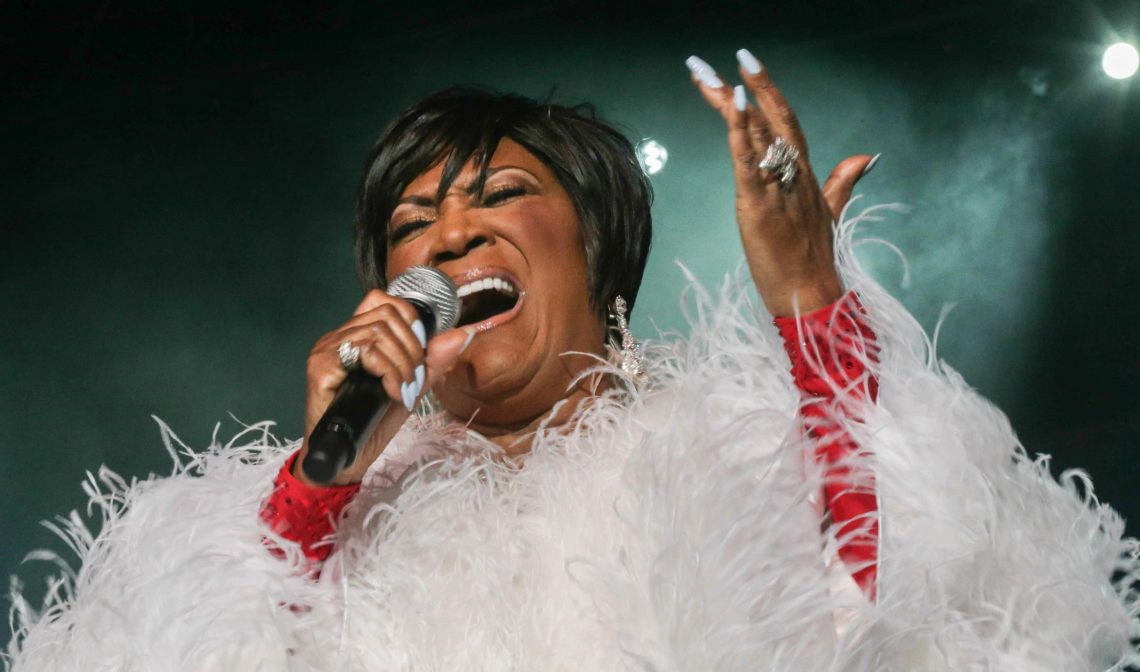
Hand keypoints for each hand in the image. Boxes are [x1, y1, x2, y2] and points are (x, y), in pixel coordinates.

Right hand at [296, 290, 473, 485]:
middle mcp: (339, 337)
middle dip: (411, 348)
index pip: (383, 300)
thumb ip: (434, 360)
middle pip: (386, 314)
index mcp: (356, 336)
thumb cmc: (374, 422)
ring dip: (401, 363)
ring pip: (377, 332)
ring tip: (403, 389)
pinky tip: (392, 393)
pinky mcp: (321, 366)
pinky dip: (388, 372)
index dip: (409, 319)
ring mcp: (327, 349)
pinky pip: (364, 352)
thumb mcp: (412, 386)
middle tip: (413, 379)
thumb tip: (464, 333)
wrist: (348, 459)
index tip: (419, 353)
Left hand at [686, 51, 876, 316]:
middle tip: (715, 59)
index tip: (745, 64)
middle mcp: (794, 173)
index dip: (768, 90)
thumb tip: (866, 156)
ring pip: (756, 135)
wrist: (812, 297)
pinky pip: (749, 164)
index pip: (787, 120)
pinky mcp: (759, 207)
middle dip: (745, 85)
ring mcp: (779, 188)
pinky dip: (740, 135)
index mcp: (806, 173)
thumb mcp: (829, 214)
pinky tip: (733, 108)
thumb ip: (845, 182)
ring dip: (729, 103)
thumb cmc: (814, 260)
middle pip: (770, 118)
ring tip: (708, 75)